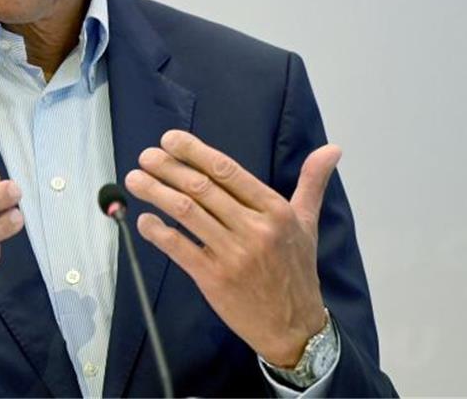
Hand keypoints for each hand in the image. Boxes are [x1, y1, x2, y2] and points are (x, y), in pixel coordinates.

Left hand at [125, 130, 339, 367]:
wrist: (295, 327)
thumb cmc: (296, 270)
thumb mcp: (307, 223)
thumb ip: (312, 182)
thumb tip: (332, 149)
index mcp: (275, 211)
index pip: (228, 171)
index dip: (195, 152)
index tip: (170, 140)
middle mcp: (254, 229)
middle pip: (202, 188)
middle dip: (168, 168)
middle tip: (146, 155)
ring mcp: (233, 255)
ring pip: (186, 213)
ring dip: (156, 192)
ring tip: (134, 179)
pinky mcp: (214, 279)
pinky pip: (179, 248)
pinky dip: (158, 231)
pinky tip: (144, 219)